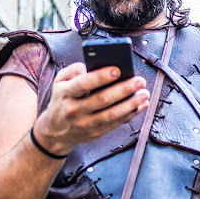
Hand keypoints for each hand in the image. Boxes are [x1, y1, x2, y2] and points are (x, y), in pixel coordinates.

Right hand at [34, 62, 149, 154]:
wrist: (55, 131)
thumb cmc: (62, 100)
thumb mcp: (60, 82)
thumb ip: (73, 70)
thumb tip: (91, 65)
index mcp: (66, 93)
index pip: (84, 84)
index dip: (101, 77)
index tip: (117, 69)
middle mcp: (75, 110)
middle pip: (103, 99)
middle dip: (124, 89)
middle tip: (139, 81)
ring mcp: (86, 124)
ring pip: (112, 114)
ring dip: (131, 104)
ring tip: (144, 93)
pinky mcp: (96, 133)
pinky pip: (116, 123)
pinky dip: (131, 114)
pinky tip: (141, 105)